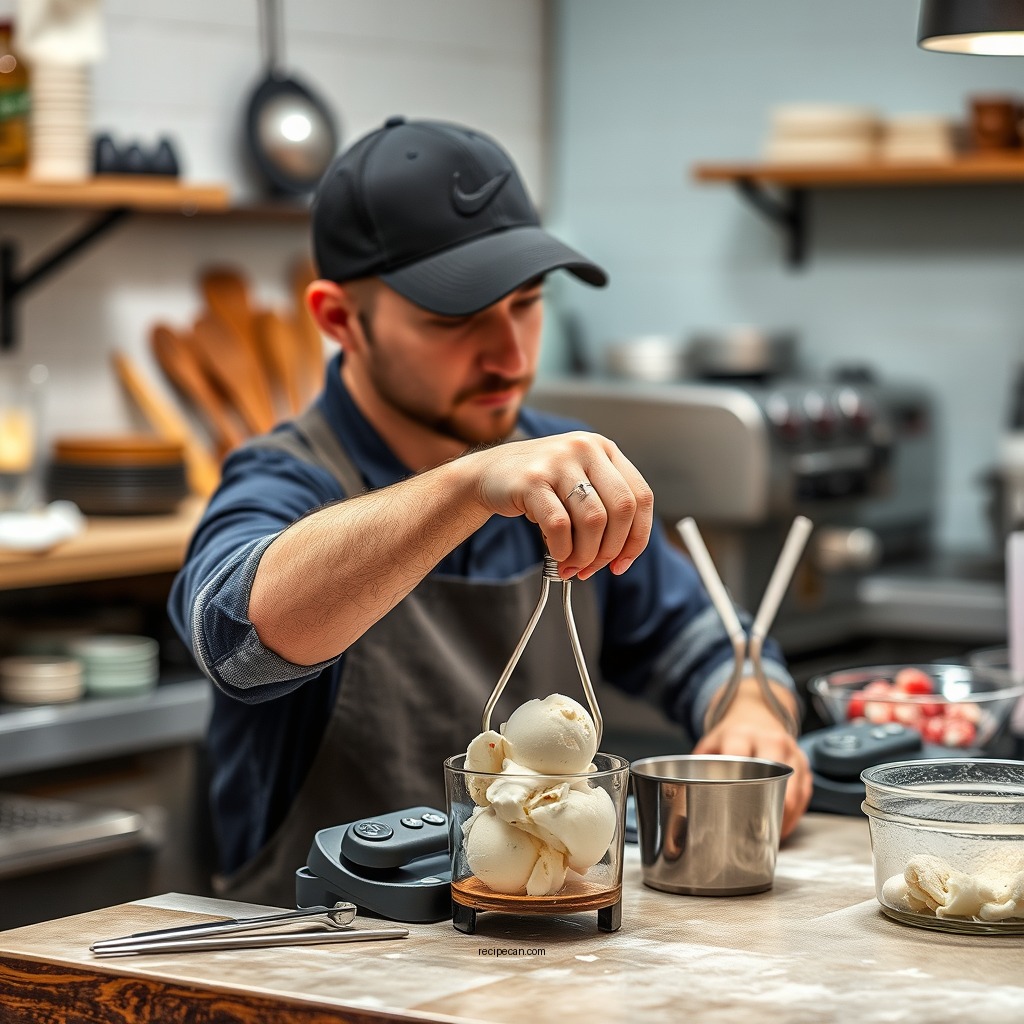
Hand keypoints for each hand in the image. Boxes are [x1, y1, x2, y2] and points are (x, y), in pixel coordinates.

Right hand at [463, 430, 654, 579]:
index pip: (640, 497)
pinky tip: (556, 554)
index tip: (622, 563)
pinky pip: (560, 526)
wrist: (488, 474)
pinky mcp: (532, 479)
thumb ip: (605, 510)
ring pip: (593, 520)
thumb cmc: (540, 488)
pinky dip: (562, 550)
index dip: (637, 537)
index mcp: (605, 449)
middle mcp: (586, 448)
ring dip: (585, 554)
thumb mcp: (579, 486)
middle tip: (591, 568)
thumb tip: (622, 558)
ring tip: (571, 565)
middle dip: (610, 549)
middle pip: (622, 509)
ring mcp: (558, 460)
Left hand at [692, 678, 812, 839]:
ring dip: (786, 814)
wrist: (756, 710)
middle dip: (770, 804)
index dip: (738, 784)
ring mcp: (791, 751)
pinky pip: (806, 791)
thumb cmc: (731, 733)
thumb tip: (678, 793)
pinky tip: (784, 825)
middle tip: (757, 830)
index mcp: (741, 736)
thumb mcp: (710, 742)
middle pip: (776, 776)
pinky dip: (797, 811)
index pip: (741, 759)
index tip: (733, 809)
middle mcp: (770, 741)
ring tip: (771, 835)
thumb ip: (699, 764)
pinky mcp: (804, 762)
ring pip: (796, 788)